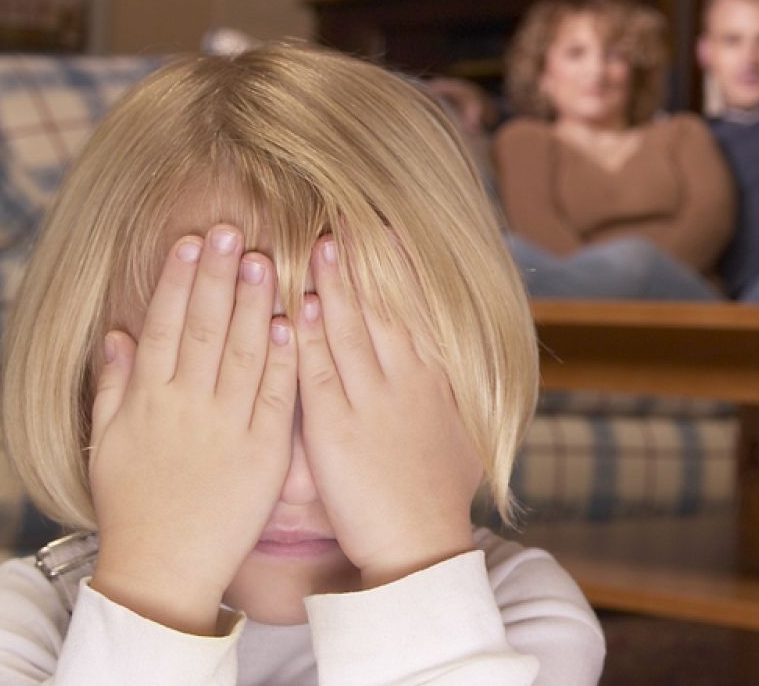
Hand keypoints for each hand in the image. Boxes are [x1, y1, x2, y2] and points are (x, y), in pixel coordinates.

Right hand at [89, 226, 297, 634]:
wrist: (163, 567)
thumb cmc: (134, 504)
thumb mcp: (109, 442)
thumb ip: (113, 385)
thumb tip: (115, 334)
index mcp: (149, 400)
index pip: (164, 326)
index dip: (177, 281)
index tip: (189, 241)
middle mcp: (187, 406)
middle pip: (204, 328)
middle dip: (216, 276)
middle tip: (229, 228)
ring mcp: (227, 427)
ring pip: (244, 353)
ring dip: (253, 303)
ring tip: (262, 258)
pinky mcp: (264, 452)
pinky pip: (276, 396)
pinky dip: (284, 357)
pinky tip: (292, 319)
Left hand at [295, 236, 480, 588]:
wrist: (419, 543)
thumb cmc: (434, 495)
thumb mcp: (459, 434)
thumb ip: (447, 394)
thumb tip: (449, 363)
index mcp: (433, 381)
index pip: (416, 309)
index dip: (401, 267)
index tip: (388, 228)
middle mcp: (406, 382)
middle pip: (385, 308)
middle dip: (366, 261)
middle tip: (349, 215)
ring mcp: (372, 403)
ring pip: (352, 331)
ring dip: (336, 285)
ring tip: (321, 242)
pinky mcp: (337, 429)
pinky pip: (320, 373)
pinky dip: (310, 337)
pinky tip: (298, 306)